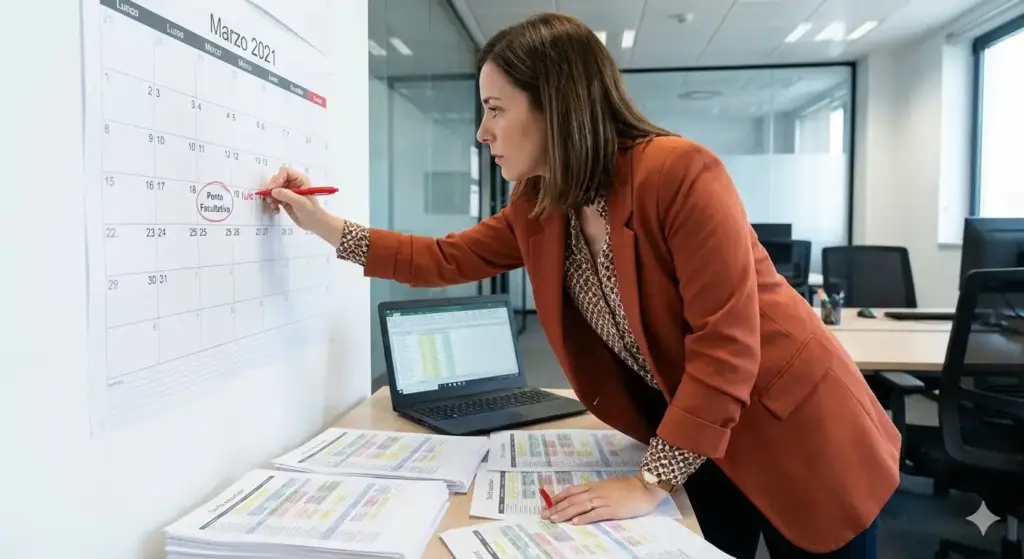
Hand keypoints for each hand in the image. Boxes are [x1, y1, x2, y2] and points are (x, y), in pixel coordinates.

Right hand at [260, 166, 343, 243]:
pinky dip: (272, 203)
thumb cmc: (311, 212)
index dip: (277, 178)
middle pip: (276, 179)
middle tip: (269, 198)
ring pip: (273, 189)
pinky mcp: (284, 200)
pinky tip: (276, 210)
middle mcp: (293, 183)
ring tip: (272, 205)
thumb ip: (287, 195)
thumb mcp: (300, 203)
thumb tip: (273, 190)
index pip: (285, 172)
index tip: (272, 188)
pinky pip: (274, 198)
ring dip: (270, 197)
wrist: (314, 224)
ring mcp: (288, 191)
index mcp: (300, 179)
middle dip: (271, 188)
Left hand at [541, 475, 666, 524]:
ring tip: (554, 519)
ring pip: (580, 506)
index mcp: (595, 485)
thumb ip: (596, 491)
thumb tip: (583, 498)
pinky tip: (575, 522)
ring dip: (565, 513)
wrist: (645, 487)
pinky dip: (584, 518)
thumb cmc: (629, 487)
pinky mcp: (612, 509)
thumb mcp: (608, 486)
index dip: (559, 497)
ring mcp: (604, 500)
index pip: (572, 490)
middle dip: (557, 507)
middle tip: (544, 515)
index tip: (548, 504)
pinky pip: (595, 514)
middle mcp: (596, 491)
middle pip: (572, 499)